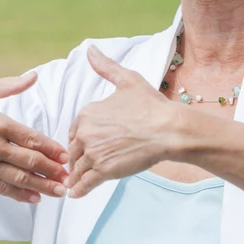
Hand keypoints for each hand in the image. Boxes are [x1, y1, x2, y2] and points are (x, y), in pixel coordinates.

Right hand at [0, 72, 69, 202]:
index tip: (67, 155)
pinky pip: (2, 188)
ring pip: (19, 178)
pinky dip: (20, 194)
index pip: (32, 138)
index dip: (52, 149)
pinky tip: (35, 198)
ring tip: (60, 191)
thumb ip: (9, 85)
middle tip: (70, 175)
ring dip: (42, 186)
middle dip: (52, 170)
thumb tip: (34, 75)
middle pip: (30, 160)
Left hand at [65, 46, 175, 197]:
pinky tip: (75, 194)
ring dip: (76, 176)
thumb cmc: (151, 105)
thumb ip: (105, 67)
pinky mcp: (103, 171)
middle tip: (80, 166)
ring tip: (74, 183)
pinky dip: (78, 190)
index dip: (80, 139)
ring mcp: (93, 153)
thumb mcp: (127, 81)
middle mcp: (86, 133)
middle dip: (77, 158)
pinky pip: (84, 183)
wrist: (170, 129)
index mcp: (87, 112)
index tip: (86, 146)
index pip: (75, 131)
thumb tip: (90, 49)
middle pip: (73, 150)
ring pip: (78, 168)